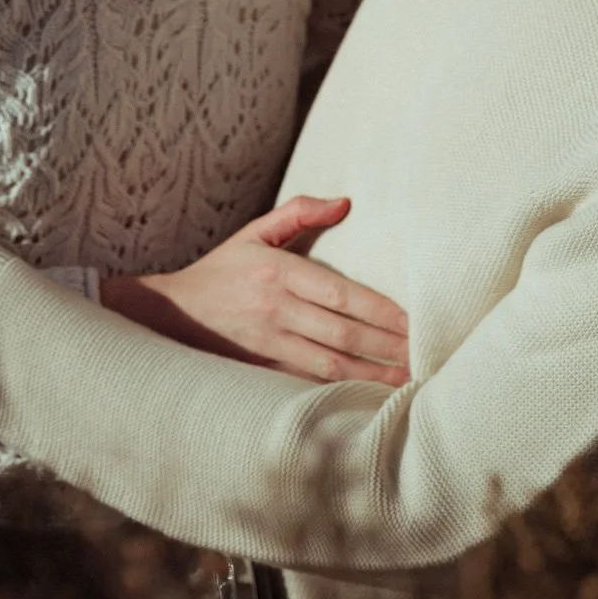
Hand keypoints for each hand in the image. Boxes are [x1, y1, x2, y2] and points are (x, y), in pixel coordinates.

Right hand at [100, 195, 409, 387]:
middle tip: (426, 356)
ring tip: (409, 380)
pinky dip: (341, 389)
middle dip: (387, 346)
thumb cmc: (222, 271)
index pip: (339, 293)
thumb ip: (300, 212)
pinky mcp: (261, 369)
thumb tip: (346, 202)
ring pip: (330, 363)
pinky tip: (368, 396)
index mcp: (277, 271)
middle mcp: (274, 309)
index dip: (380, 311)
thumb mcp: (254, 232)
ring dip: (372, 374)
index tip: (414, 322)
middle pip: (341, 332)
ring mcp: (267, 342)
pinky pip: (308, 381)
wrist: (171, 313)